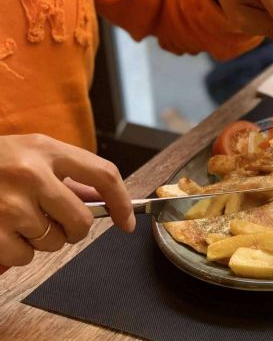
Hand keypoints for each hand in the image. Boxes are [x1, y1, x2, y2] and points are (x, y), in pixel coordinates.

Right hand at [0, 134, 134, 267]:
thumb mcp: (30, 154)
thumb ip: (66, 175)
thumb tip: (104, 202)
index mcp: (46, 149)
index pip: (103, 174)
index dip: (121, 201)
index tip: (126, 222)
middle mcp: (30, 173)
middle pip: (80, 221)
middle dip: (72, 230)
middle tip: (55, 223)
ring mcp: (8, 202)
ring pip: (52, 242)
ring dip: (40, 240)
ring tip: (17, 220)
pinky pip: (23, 256)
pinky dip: (16, 252)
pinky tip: (2, 232)